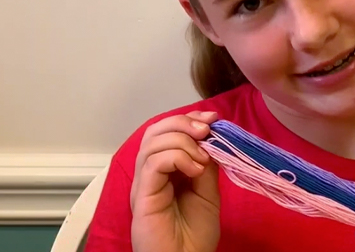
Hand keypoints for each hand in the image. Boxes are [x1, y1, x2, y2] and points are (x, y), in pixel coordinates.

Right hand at [130, 111, 220, 251]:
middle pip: (155, 131)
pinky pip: (153, 163)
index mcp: (164, 171)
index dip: (188, 119)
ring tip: (202, 159)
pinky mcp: (142, 195)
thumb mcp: (208, 192)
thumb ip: (206, 165)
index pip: (167, 131)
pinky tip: (194, 169)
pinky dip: (176, 157)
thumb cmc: (194, 235)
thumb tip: (210, 139)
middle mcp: (149, 174)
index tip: (212, 119)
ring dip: (183, 141)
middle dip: (182, 123)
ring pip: (152, 142)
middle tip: (206, 131)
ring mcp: (144, 184)